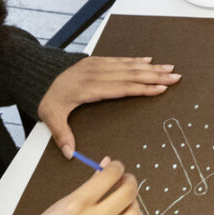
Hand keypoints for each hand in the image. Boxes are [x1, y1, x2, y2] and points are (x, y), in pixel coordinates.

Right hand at [0, 158, 143, 214]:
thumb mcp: (56, 209)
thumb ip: (84, 190)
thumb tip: (104, 169)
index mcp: (74, 206)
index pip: (110, 176)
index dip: (117, 167)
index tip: (116, 168)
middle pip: (128, 194)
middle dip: (130, 182)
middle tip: (126, 182)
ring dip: (135, 205)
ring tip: (126, 204)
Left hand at [37, 53, 178, 158]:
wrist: (37, 73)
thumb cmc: (46, 96)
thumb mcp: (50, 116)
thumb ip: (62, 135)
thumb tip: (70, 154)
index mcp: (90, 88)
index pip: (122, 87)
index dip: (143, 88)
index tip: (161, 88)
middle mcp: (98, 73)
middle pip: (132, 74)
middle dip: (156, 75)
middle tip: (175, 76)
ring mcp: (98, 65)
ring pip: (129, 65)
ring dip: (151, 67)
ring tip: (169, 67)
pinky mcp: (97, 61)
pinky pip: (121, 60)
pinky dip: (136, 60)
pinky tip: (148, 60)